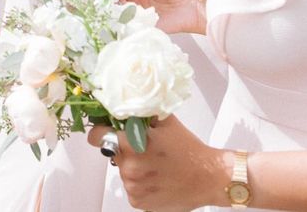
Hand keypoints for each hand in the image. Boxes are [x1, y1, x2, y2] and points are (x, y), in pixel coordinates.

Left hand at [87, 117, 229, 211]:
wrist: (208, 177)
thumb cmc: (188, 148)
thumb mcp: (164, 120)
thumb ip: (141, 112)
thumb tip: (122, 104)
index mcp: (132, 143)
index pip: (98, 136)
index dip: (100, 131)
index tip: (104, 130)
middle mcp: (129, 167)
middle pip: (114, 153)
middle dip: (125, 149)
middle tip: (145, 149)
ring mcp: (133, 187)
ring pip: (123, 171)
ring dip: (133, 166)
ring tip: (155, 165)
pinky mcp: (138, 202)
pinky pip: (131, 188)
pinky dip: (140, 184)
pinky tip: (156, 179)